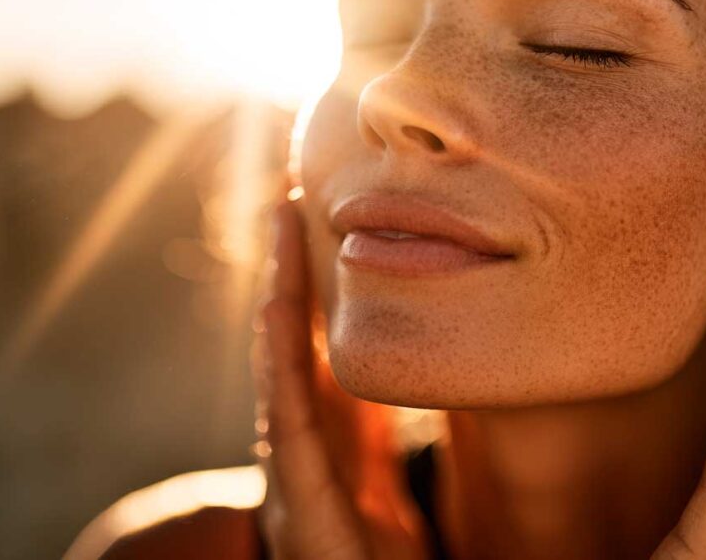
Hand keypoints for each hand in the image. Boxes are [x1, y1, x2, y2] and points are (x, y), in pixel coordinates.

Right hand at [252, 193, 430, 559]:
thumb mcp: (391, 480)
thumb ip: (389, 430)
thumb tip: (428, 351)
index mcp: (332, 445)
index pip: (316, 351)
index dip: (309, 291)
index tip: (313, 224)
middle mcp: (304, 452)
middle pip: (290, 345)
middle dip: (286, 273)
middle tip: (287, 198)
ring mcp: (295, 477)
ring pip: (281, 366)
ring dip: (278, 294)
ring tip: (282, 228)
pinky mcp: (302, 507)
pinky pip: (289, 420)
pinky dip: (278, 359)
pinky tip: (277, 305)